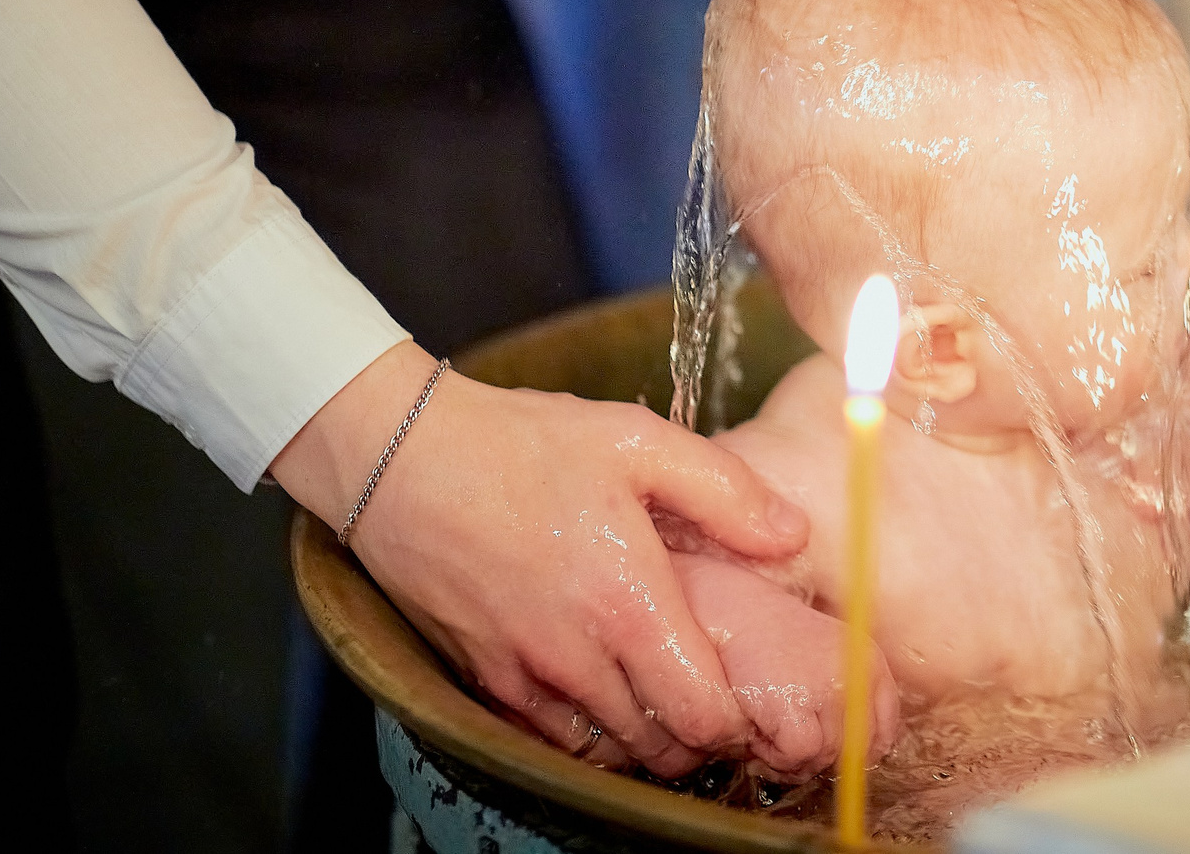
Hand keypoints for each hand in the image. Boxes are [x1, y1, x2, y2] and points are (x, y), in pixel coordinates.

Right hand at [274, 342, 808, 777]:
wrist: (398, 456)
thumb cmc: (522, 444)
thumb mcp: (638, 440)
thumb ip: (725, 492)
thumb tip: (791, 535)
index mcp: (627, 603)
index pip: (700, 717)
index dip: (734, 720)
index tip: (748, 693)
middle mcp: (576, 656)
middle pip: (657, 748)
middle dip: (694, 734)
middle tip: (710, 693)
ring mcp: (523, 675)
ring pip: (603, 748)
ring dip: (640, 735)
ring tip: (660, 689)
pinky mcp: (481, 677)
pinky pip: (546, 734)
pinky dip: (582, 727)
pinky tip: (599, 683)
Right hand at [673, 552, 902, 777]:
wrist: (731, 615)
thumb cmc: (770, 642)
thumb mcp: (823, 663)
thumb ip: (842, 701)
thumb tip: (850, 760)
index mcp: (868, 662)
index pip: (882, 732)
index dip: (857, 754)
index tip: (832, 757)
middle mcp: (856, 675)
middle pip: (854, 752)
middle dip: (818, 757)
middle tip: (784, 741)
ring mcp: (829, 690)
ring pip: (823, 758)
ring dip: (791, 756)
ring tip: (767, 726)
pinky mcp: (797, 706)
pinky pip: (797, 755)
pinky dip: (775, 754)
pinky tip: (759, 728)